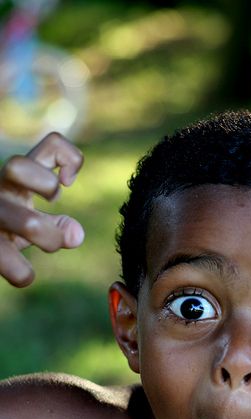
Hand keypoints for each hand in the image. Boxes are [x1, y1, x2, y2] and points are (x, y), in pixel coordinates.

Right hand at [0, 132, 83, 286]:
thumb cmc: (8, 231)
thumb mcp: (32, 220)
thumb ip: (58, 225)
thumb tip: (76, 235)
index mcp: (18, 179)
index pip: (50, 143)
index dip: (68, 157)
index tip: (68, 182)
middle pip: (17, 166)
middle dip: (47, 186)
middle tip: (54, 203)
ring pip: (27, 222)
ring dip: (50, 239)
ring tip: (50, 245)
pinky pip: (4, 259)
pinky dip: (22, 273)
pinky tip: (24, 275)